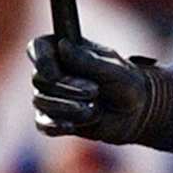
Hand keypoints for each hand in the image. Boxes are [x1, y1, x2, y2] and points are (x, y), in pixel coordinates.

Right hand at [29, 33, 157, 144]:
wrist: (135, 113)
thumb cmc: (126, 83)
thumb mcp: (114, 70)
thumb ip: (88, 60)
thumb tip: (62, 46)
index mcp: (64, 49)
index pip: (38, 48)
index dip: (41, 60)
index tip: (54, 73)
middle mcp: (52, 71)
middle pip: (39, 78)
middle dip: (66, 88)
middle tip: (94, 91)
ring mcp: (51, 96)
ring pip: (40, 102)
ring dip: (67, 107)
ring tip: (94, 108)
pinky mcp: (54, 119)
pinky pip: (43, 124)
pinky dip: (56, 126)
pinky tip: (71, 126)